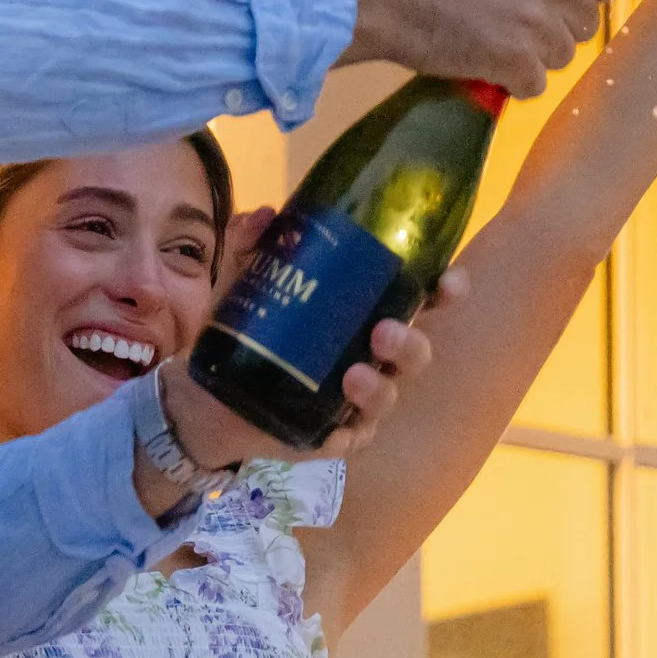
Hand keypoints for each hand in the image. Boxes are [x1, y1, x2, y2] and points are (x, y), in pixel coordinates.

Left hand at [152, 260, 463, 473]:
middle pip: (414, 353)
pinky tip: (335, 432)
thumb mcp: (243, 279)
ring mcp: (354, 401)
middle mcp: (371, 357)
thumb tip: (266, 216)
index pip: (420, 299)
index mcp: (366, 312)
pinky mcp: (331, 436)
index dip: (444, 291)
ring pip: (386, 398)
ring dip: (378, 387)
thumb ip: (251, 243)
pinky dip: (346, 435)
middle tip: (383, 330)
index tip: (450, 282)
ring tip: (353, 375)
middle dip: (409, 342)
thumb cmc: (246, 328)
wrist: (206, 391)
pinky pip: (350, 441)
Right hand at [345, 0, 622, 94]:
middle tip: (516, 18)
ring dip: (534, 53)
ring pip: (564, 53)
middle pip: (586, 18)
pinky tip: (487, 61)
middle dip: (556, 22)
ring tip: (496, 38)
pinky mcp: (520, 60)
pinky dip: (512, 79)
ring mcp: (542, 18)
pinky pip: (535, 83)